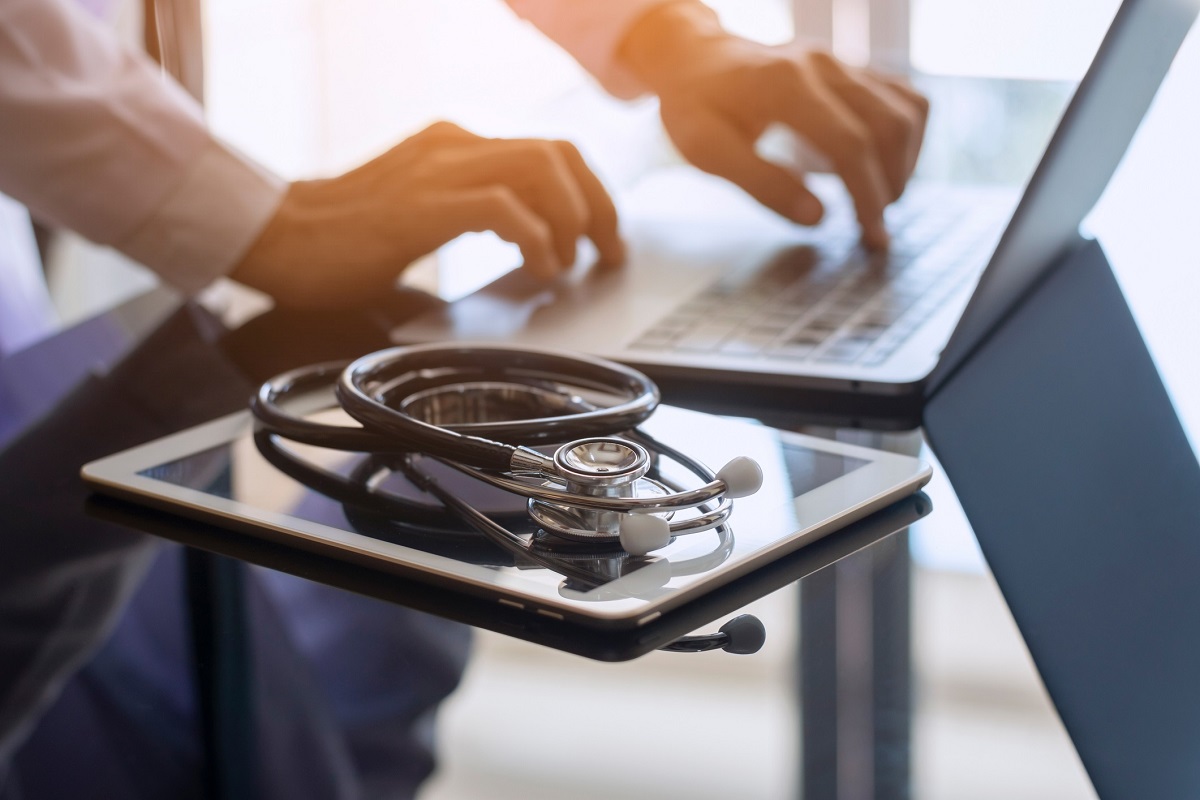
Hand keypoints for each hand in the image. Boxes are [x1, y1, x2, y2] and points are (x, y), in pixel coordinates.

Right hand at [231, 122, 623, 307]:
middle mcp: (453, 144)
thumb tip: (534, 247)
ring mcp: (438, 169)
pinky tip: (539, 268)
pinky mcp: (423, 203)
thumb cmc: (344, 240)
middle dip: (597, 204)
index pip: (547, 149)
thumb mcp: (423, 213)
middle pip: (558, 152)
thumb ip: (473, 213)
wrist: (275, 238)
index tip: (603, 233)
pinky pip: (502, 207)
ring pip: (540, 168)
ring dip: (572, 218)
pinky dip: (535, 238)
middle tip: (607, 251)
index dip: (589, 191)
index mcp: (455, 144)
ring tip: (574, 261)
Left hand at [620, 3, 927, 248]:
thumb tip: (818, 219)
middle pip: (887, 127)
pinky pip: (904, 98)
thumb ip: (760, 182)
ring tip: (877, 203)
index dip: (867, 194)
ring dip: (903, 164)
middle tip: (873, 232)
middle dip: (888, 186)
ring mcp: (842, 62)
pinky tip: (879, 169)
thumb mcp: (705, 149)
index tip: (870, 235)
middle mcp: (822, 65)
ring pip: (906, 110)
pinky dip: (905, 139)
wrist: (697, 58)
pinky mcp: (853, 67)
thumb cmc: (697, 107)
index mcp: (784, 84)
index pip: (849, 142)